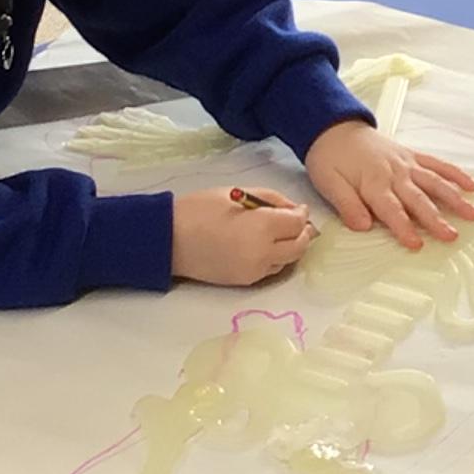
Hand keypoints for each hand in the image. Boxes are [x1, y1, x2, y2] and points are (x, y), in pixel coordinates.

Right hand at [171, 189, 314, 286]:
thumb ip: (272, 200)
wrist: (170, 239)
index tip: (297, 208)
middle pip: (299, 246)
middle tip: (294, 221)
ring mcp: (255, 271)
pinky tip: (263, 245)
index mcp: (262, 228)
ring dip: (290, 246)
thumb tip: (295, 211)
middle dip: (303, 233)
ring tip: (277, 232)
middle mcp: (264, 254)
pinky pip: (271, 270)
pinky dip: (275, 258)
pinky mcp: (245, 281)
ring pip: (288, 260)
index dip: (301, 214)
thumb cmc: (200, 209)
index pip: (297, 224)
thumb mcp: (238, 192)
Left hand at [306, 119, 473, 251]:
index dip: (403, 227)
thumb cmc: (330, 159)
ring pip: (435, 182)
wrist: (334, 128)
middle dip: (436, 219)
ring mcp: (406, 164)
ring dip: (455, 198)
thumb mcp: (329, 183)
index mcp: (372, 183)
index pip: (390, 209)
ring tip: (473, 214)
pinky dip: (455, 174)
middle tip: (452, 235)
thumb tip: (363, 226)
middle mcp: (394, 173)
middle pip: (418, 199)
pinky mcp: (412, 156)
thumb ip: (347, 205)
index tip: (416, 244)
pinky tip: (472, 186)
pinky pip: (437, 164)